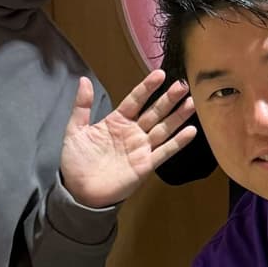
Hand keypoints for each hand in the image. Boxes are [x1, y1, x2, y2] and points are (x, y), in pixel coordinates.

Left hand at [60, 70, 197, 207]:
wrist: (80, 192)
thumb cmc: (76, 162)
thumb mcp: (75, 130)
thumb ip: (82, 106)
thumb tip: (84, 80)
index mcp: (117, 121)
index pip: (135, 100)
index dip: (147, 87)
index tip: (159, 74)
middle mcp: (133, 132)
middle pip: (154, 112)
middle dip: (168, 99)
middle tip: (182, 85)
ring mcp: (141, 148)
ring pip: (164, 129)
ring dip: (178, 116)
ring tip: (192, 103)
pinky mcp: (146, 165)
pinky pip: (165, 151)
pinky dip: (178, 142)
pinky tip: (191, 131)